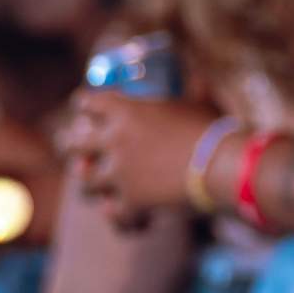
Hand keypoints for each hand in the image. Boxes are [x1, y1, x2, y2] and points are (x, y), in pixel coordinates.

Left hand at [57, 90, 220, 226]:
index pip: (88, 103)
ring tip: (96, 185)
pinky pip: (113, 212)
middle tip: (76, 149)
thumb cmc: (214, 128)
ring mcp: (119, 173)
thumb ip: (191, 90)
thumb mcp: (199, 101)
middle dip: (71, 145)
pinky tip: (126, 214)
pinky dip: (118, 215)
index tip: (84, 108)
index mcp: (127, 111)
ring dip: (90, 182)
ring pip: (85, 181)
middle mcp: (115, 141)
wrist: (222, 165)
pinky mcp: (130, 201)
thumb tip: (198, 77)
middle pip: (74, 143)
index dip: (84, 105)